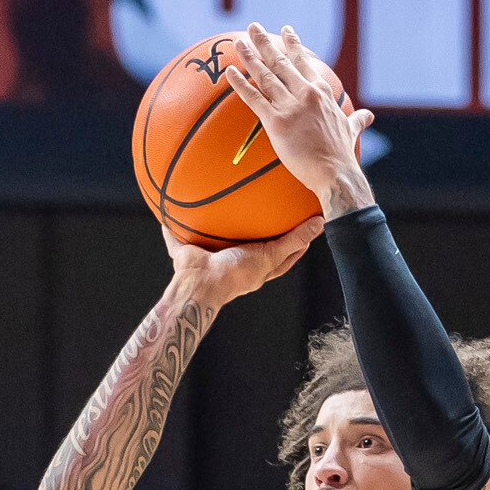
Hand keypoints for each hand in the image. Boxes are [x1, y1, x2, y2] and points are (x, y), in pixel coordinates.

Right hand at [162, 212, 324, 303]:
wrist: (202, 284)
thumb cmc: (237, 273)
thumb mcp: (269, 255)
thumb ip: (293, 239)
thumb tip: (320, 222)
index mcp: (255, 268)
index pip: (280, 257)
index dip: (293, 244)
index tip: (304, 228)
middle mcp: (234, 263)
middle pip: (249, 247)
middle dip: (256, 233)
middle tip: (266, 212)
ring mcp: (210, 259)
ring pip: (214, 240)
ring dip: (214, 227)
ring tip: (219, 205)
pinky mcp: (187, 253)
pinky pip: (177, 238)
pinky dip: (171, 229)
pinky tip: (169, 212)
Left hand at [216, 26, 374, 211]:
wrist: (335, 173)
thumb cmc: (341, 154)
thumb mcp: (350, 129)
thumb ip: (356, 119)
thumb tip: (368, 116)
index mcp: (321, 91)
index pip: (304, 61)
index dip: (293, 44)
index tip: (285, 30)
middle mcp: (305, 93)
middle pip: (280, 62)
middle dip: (265, 43)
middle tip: (253, 28)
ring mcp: (290, 106)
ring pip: (265, 75)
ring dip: (250, 57)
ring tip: (239, 42)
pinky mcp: (276, 122)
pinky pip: (254, 99)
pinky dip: (240, 83)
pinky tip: (230, 72)